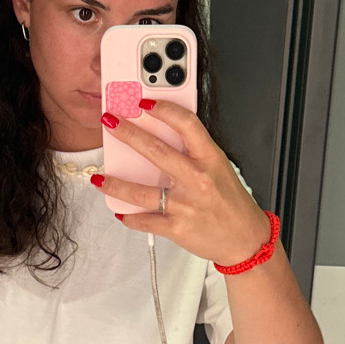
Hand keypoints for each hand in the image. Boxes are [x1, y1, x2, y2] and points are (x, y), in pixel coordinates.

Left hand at [91, 100, 270, 264]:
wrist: (246, 240)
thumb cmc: (232, 203)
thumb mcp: (221, 169)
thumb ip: (196, 153)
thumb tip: (163, 137)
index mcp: (211, 159)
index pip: (187, 125)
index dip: (164, 110)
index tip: (145, 103)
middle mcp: (197, 180)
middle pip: (156, 152)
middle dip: (128, 134)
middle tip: (109, 123)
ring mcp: (185, 205)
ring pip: (140, 192)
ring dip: (114, 184)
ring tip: (98, 178)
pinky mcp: (177, 228)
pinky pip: (144, 220)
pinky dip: (129, 217)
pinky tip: (120, 211)